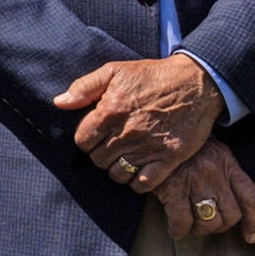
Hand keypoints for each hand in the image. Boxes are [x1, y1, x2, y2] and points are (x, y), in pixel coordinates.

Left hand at [56, 55, 222, 192]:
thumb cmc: (152, 76)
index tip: (95, 135)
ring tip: (124, 157)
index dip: (86, 139)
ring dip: (118, 168)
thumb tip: (59, 103)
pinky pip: (144, 184)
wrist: (195, 84)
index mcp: (110, 111)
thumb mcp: (114, 71)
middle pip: (99, 159)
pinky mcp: (169, 158)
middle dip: (101, 154)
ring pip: (118, 174)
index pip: (82, 141)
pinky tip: (140, 169)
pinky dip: (138, 181)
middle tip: (111, 145)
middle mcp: (127, 133)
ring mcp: (149, 147)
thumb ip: (84, 87)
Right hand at [152, 139, 254, 241]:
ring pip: (209, 221)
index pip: (250, 197)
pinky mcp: (172, 189)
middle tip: (207, 224)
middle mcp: (215, 172)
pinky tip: (175, 228)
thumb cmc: (181, 148)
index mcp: (226, 162)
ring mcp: (194, 181)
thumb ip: (224, 173)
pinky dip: (179, 230)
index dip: (254, 221)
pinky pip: (183, 221)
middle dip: (220, 226)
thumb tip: (235, 204)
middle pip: (231, 214)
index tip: (251, 236)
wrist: (152, 132)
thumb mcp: (209, 151)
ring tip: (191, 225)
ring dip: (200, 229)